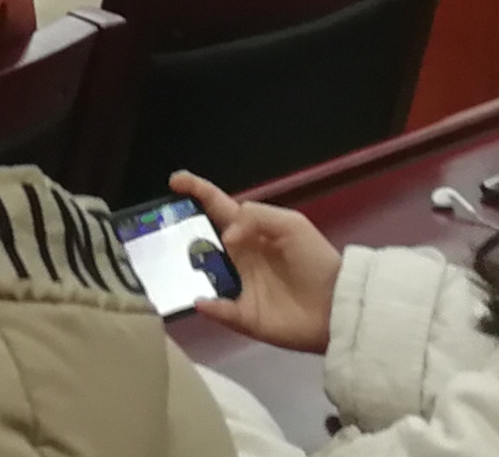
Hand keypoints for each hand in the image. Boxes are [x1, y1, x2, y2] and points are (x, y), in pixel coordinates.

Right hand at [169, 173, 341, 351]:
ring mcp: (239, 286)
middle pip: (202, 241)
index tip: (174, 182)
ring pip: (202, 276)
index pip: (218, 207)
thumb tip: (227, 234)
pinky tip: (201, 301)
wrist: (338, 305)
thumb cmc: (315, 260)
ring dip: (185, 271)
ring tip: (167, 266)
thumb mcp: (291, 225)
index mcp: (250, 231)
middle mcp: (239, 257)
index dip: (197, 191)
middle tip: (161, 231)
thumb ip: (256, 216)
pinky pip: (219, 310)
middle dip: (180, 234)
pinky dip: (208, 306)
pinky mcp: (244, 315)